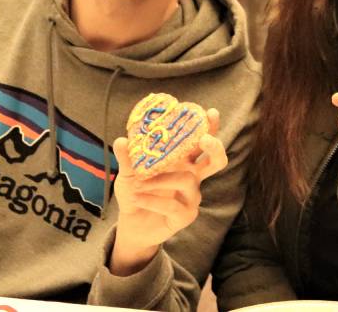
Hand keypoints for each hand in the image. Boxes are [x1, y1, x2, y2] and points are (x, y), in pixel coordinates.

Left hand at [109, 108, 227, 275]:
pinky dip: (153, 200)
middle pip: (216, 161)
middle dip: (215, 148)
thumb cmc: (135, 194)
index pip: (201, 143)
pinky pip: (173, 205)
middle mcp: (192, 177)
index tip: (211, 113)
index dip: (210, 128)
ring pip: (188, 181)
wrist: (131, 225)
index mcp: (182, 163)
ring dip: (162, 180)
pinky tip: (138, 199)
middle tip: (204, 140)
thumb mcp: (128, 174)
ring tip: (138, 184)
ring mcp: (192, 197)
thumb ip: (128, 158)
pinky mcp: (186, 215)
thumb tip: (122, 139)